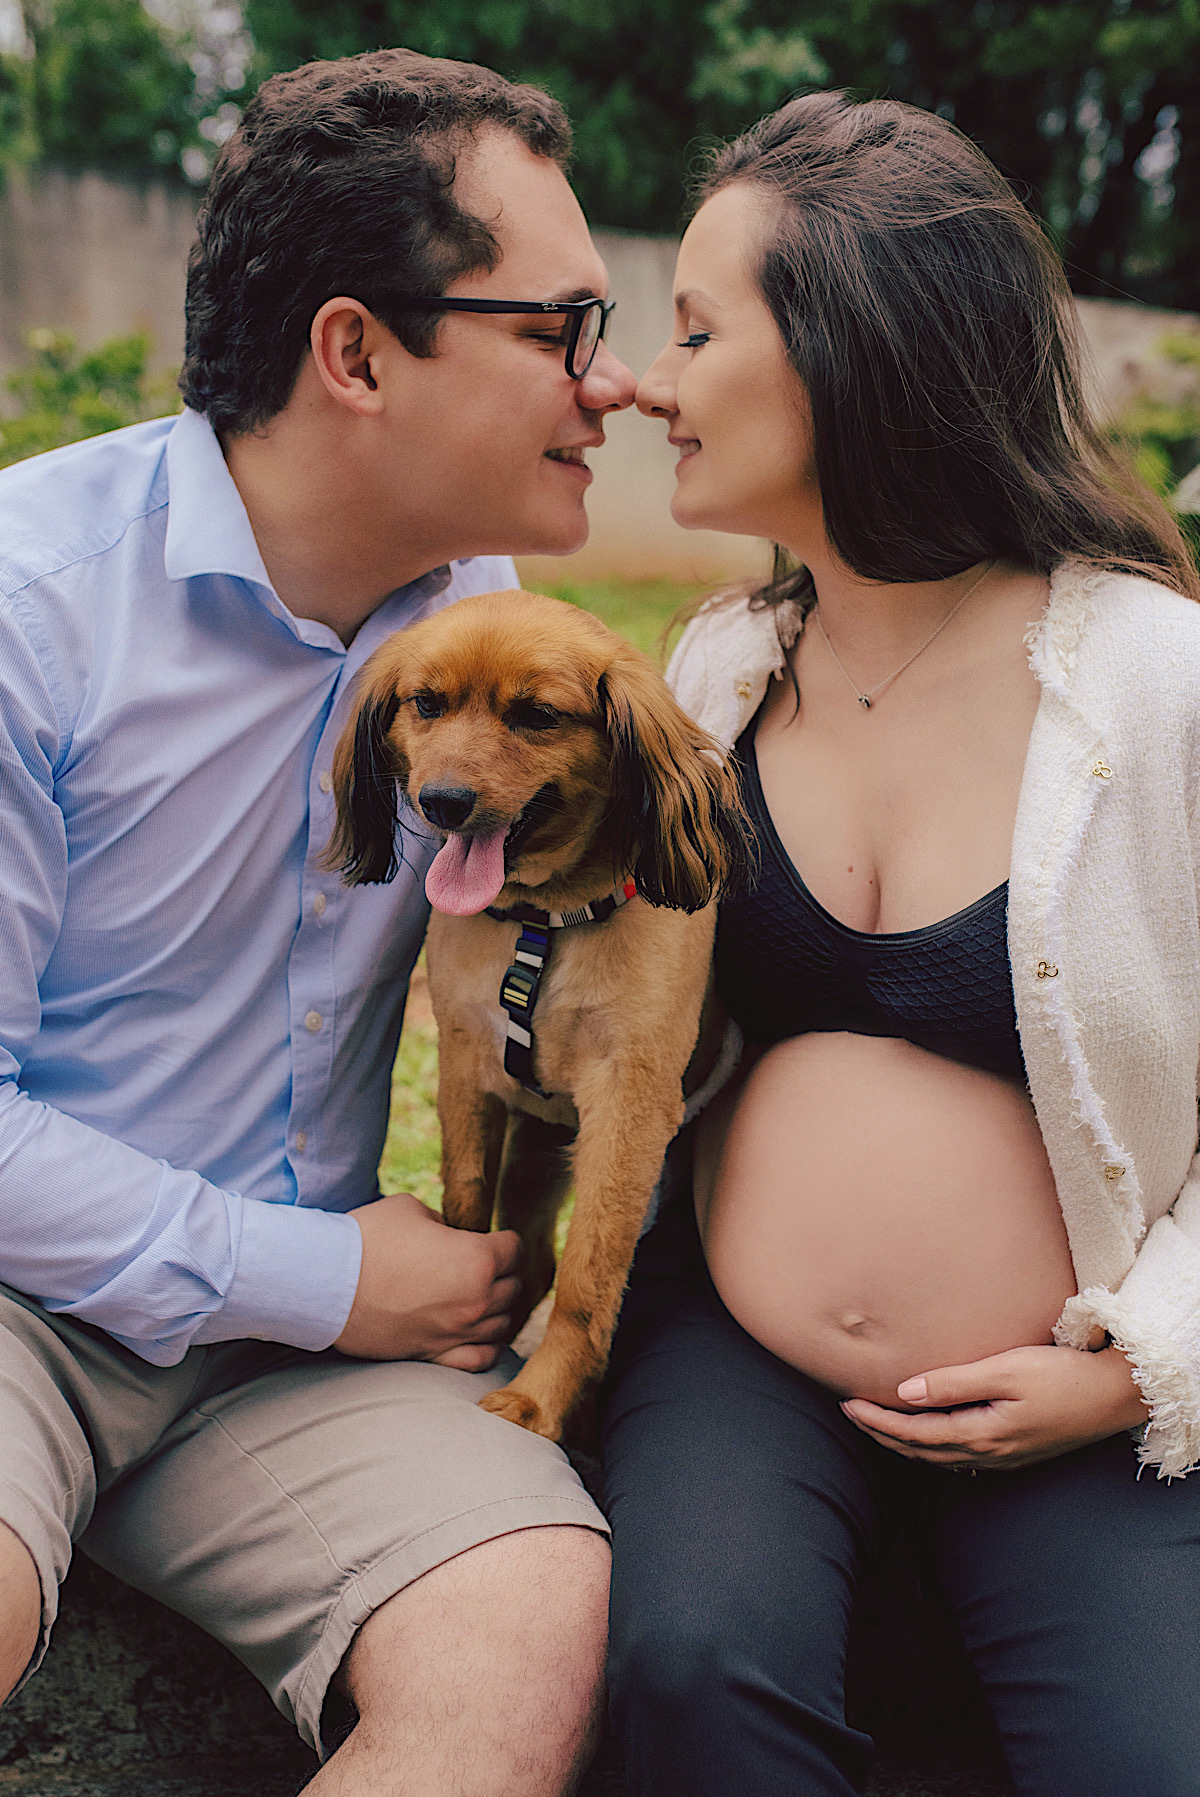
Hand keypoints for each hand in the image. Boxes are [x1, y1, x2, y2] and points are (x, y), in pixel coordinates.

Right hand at [333, 1192, 522, 1369]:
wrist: (326, 1282)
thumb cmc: (367, 1238)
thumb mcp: (411, 1208)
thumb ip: (443, 1221)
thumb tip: (450, 1234)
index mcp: (477, 1258)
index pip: (515, 1248)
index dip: (502, 1239)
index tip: (489, 1238)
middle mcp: (476, 1300)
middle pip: (513, 1287)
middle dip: (502, 1272)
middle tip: (481, 1264)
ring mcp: (457, 1332)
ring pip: (502, 1323)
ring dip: (496, 1308)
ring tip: (478, 1296)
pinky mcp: (434, 1355)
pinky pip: (481, 1358)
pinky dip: (486, 1346)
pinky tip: (477, 1333)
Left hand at [840, 1343, 1149, 1471]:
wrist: (1115, 1396)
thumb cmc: (1063, 1375)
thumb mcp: (1006, 1370)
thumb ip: (954, 1383)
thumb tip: (904, 1393)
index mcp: (982, 1434)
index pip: (914, 1432)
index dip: (877, 1421)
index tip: (848, 1404)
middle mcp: (989, 1453)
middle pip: (922, 1450)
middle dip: (882, 1434)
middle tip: (850, 1414)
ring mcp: (1004, 1457)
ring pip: (939, 1457)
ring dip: (904, 1443)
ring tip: (877, 1426)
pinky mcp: (1016, 1452)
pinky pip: (960, 1458)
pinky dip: (932, 1449)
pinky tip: (927, 1440)